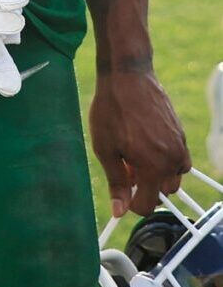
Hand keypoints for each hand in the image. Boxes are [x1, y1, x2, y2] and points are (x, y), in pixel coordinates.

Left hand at [89, 69, 190, 217]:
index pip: (147, 204)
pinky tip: (145, 144)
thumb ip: (116, 182)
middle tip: (124, 169)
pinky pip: (178, 159)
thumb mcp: (105, 148)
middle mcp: (173, 159)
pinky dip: (164, 160)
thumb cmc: (112, 110)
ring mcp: (180, 146)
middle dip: (145, 187)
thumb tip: (119, 210)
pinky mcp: (181, 134)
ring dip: (156, 174)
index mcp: (154, 167)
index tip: (120, 194)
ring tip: (133, 155)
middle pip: (164, 192)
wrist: (127, 77)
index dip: (131, 204)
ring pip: (173, 176)